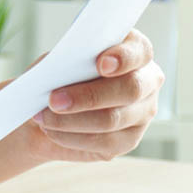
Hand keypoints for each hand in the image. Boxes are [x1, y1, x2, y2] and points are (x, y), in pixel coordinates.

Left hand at [26, 30, 164, 161]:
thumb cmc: (58, 76)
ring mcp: (143, 112)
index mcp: (134, 50)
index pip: (140, 51)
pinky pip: (104, 142)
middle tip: (55, 100)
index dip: (124, 57)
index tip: (101, 64)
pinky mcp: (129, 139)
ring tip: (44, 117)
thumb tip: (63, 71)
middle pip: (130, 89)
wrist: (48, 109)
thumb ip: (67, 61)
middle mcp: (147, 80)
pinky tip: (53, 131)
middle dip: (89, 95)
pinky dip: (72, 137)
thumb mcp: (59, 60)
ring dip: (73, 120)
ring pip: (113, 119)